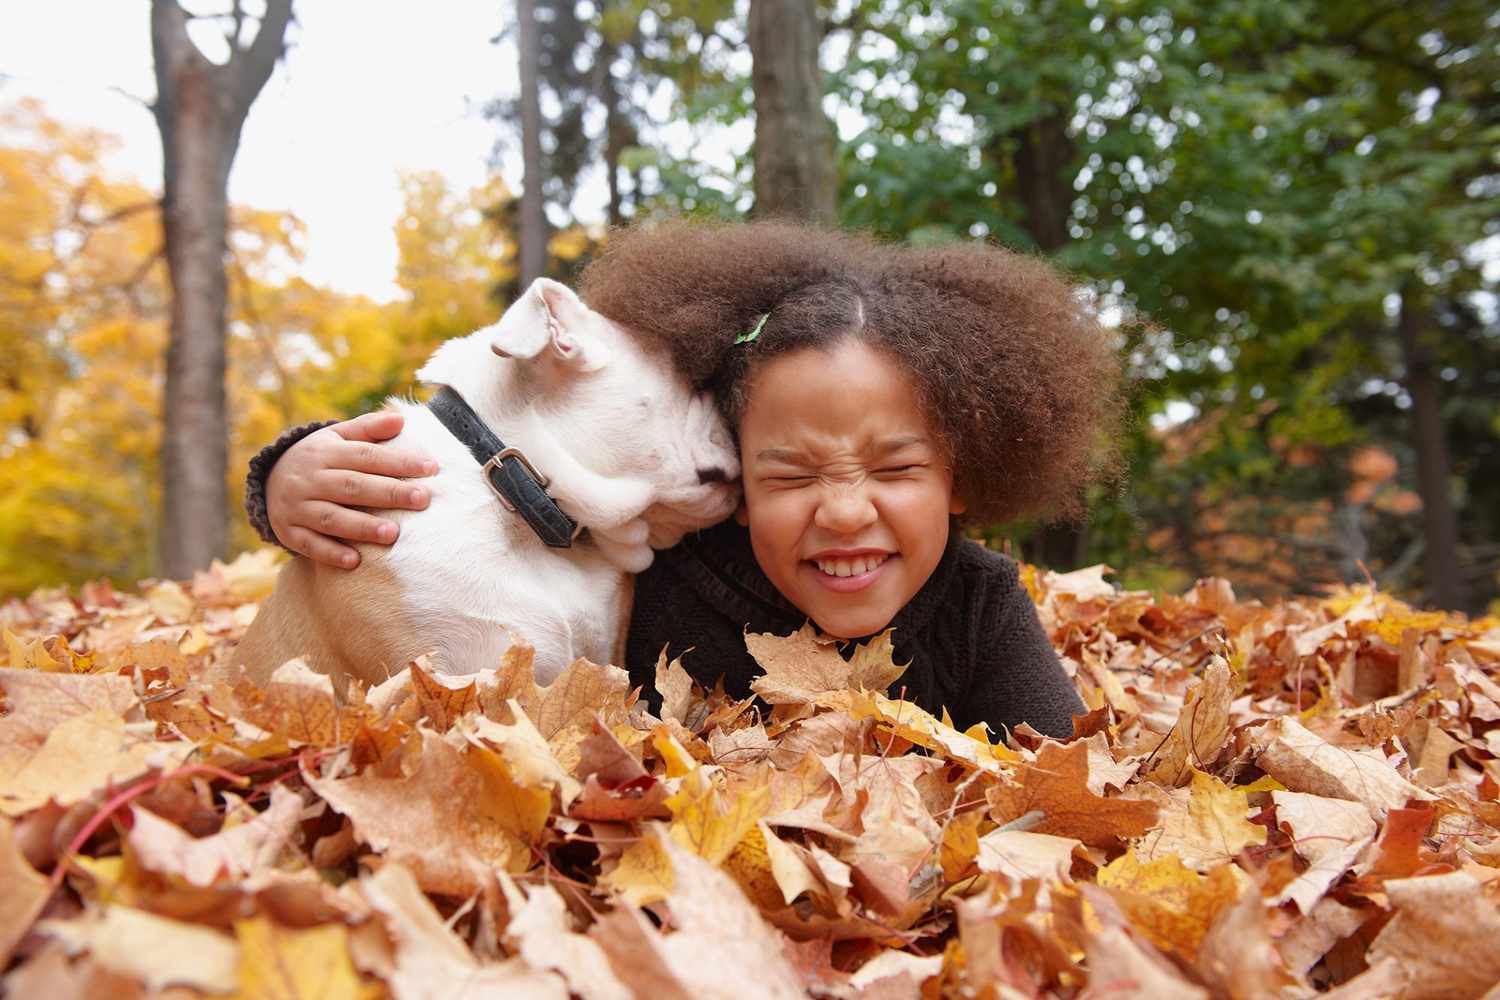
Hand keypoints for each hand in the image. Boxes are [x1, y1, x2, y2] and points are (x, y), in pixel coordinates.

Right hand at [267, 411, 437, 568]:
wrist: (267, 481)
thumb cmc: (318, 458)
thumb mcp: (336, 437)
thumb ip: (368, 428)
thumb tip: (401, 418)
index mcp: (325, 453)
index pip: (365, 456)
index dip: (398, 461)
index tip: (430, 468)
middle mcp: (310, 479)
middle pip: (352, 486)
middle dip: (389, 493)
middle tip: (422, 499)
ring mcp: (297, 507)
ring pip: (331, 518)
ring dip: (362, 527)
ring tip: (393, 533)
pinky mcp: (289, 532)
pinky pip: (309, 544)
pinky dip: (331, 553)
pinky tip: (355, 561)